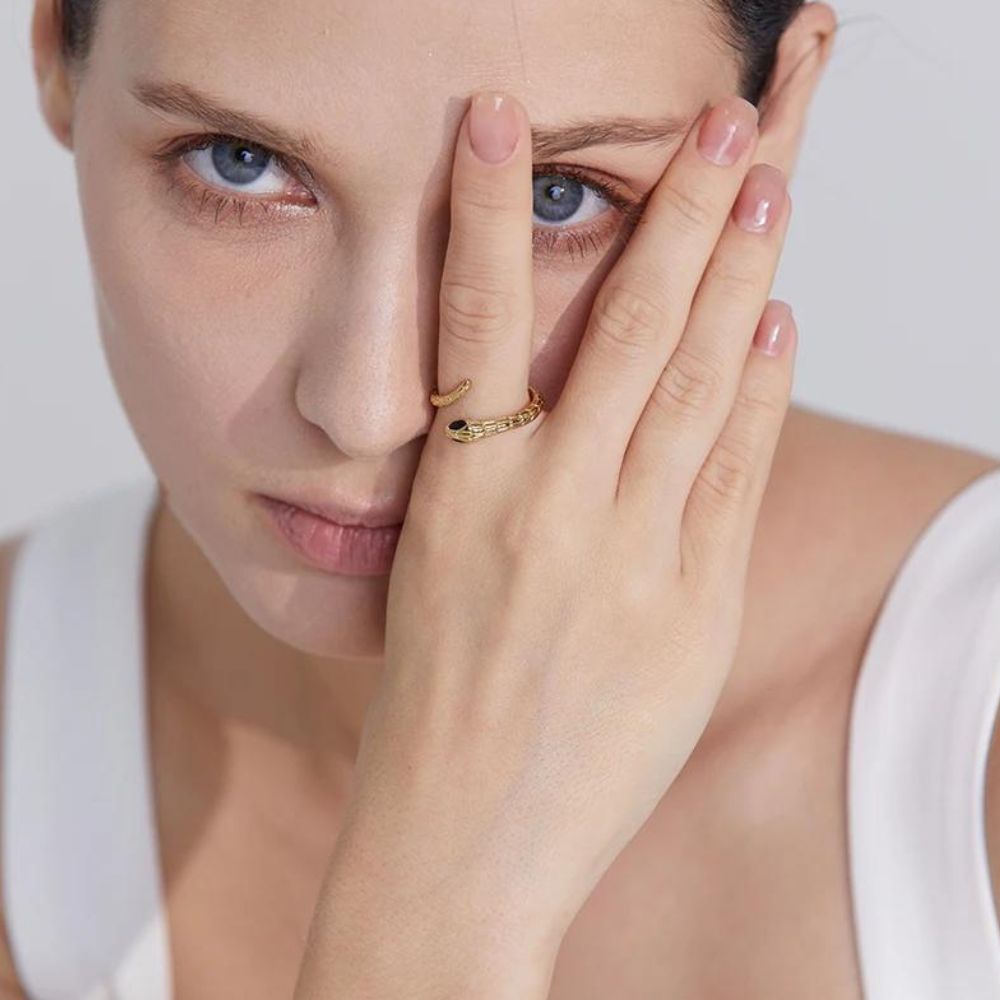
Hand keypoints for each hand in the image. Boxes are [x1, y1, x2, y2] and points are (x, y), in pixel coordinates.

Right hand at [325, 89, 794, 966]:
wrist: (460, 840)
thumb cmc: (433, 710)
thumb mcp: (440, 574)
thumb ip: (504, 485)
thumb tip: (576, 401)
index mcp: (460, 498)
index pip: (476, 318)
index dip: (487, 209)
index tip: (498, 118)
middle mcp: (545, 511)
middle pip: (622, 329)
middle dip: (672, 213)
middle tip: (712, 125)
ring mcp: (627, 558)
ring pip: (695, 384)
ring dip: (734, 276)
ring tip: (763, 189)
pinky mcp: (692, 611)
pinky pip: (735, 474)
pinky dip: (762, 391)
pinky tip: (779, 322)